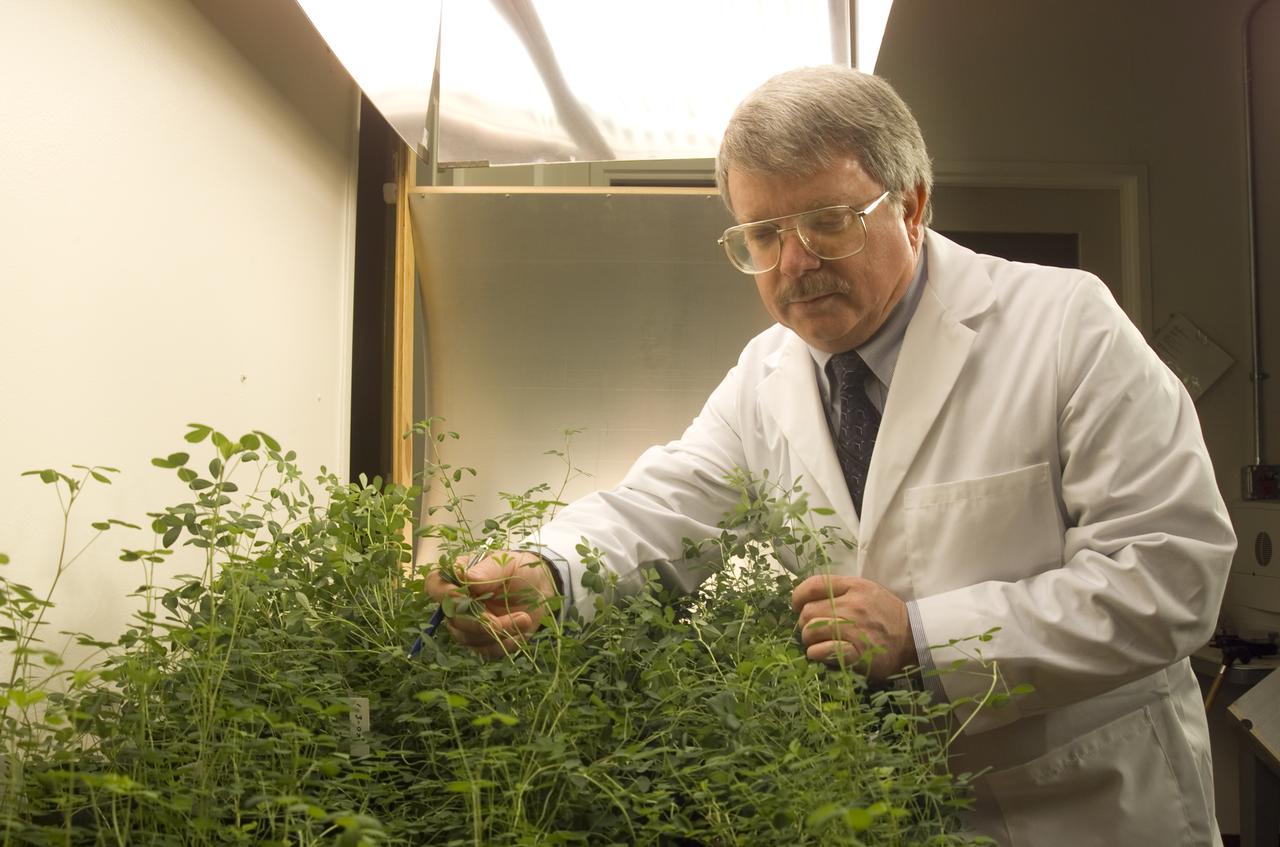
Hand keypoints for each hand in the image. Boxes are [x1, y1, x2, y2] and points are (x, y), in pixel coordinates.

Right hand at [425, 550, 557, 658]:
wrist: (540, 587)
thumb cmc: (519, 568)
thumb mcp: (506, 562)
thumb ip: (488, 570)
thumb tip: (467, 579)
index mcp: (456, 578)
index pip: (435, 586)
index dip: (444, 595)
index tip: (466, 597)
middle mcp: (457, 603)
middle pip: (452, 619)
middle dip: (478, 622)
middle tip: (500, 621)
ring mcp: (468, 623)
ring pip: (468, 638)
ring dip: (496, 633)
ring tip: (523, 618)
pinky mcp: (484, 640)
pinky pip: (485, 651)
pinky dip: (504, 644)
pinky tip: (521, 629)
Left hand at [791, 575, 914, 679]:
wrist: (914, 638)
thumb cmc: (886, 615)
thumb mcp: (867, 591)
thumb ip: (840, 590)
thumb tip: (807, 599)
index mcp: (854, 587)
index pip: (813, 585)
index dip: (798, 597)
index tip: (798, 607)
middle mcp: (853, 605)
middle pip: (808, 612)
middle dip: (804, 623)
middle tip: (813, 631)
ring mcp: (854, 629)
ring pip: (811, 631)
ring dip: (809, 640)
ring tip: (818, 643)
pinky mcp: (857, 653)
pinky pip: (822, 651)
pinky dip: (816, 653)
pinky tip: (822, 654)